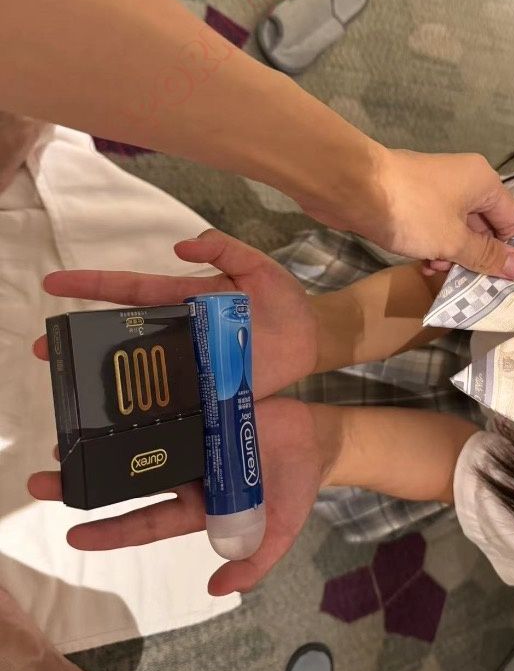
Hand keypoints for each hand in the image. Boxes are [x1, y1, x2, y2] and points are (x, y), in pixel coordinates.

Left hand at [27, 398, 329, 595]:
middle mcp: (186, 472)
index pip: (146, 522)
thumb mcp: (281, 533)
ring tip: (60, 436)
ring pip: (136, 440)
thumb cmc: (298, 487)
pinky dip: (139, 403)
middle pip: (127, 480)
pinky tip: (109, 395)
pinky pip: (166, 404)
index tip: (73, 535)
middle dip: (85, 484)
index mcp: (198, 506)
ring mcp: (191, 437)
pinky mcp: (201, 405)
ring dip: (100, 439)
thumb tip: (216, 590)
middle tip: (41, 481)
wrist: (320, 438)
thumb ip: (253, 562)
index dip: (110, 531)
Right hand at [34, 229, 317, 398]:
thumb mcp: (257, 266)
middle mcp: (180, 332)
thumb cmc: (285, 301)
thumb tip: (181, 245)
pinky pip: (172, 401)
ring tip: (66, 389)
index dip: (93, 286)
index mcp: (185, 298)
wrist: (314, 340)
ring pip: (138, 369)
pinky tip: (118, 425)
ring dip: (104, 377)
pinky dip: (146, 411)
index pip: (131, 290)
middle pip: (121, 333)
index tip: (53, 283)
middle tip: (43, 348)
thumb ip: (224, 249)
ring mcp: (192, 363)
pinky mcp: (208, 391)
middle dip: (81, 336)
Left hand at [344, 149, 513, 277]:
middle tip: (459, 278)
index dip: (508, 251)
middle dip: (473, 255)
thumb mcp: (454, 241)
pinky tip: (420, 261)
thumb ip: (487, 256)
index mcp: (483, 181)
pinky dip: (432, 243)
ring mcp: (436, 186)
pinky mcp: (413, 196)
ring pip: (457, 228)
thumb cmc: (413, 213)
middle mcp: (464, 179)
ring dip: (450, 254)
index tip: (497, 279)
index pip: (513, 220)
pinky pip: (433, 224)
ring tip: (433, 269)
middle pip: (484, 225)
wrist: (354, 188)